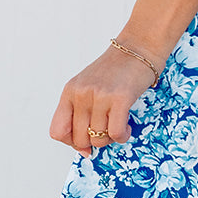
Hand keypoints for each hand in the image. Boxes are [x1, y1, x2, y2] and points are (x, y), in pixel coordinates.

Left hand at [49, 43, 158, 157]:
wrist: (139, 47)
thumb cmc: (117, 70)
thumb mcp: (89, 87)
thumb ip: (82, 113)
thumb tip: (85, 149)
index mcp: (70, 91)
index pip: (58, 131)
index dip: (72, 142)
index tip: (86, 141)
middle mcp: (82, 93)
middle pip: (79, 138)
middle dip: (94, 142)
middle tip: (106, 132)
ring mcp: (100, 95)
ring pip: (98, 138)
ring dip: (110, 139)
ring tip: (119, 127)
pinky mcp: (120, 97)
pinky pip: (115, 132)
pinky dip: (122, 136)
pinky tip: (127, 128)